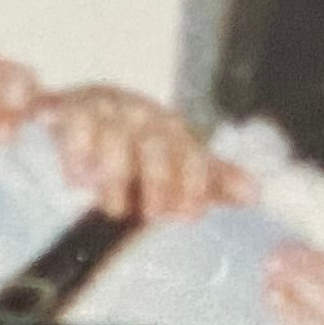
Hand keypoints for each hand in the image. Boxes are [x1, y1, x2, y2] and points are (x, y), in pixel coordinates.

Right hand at [41, 87, 253, 221]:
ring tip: (113, 208)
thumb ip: (209, 180)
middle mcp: (140, 113)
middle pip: (155, 142)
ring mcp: (104, 108)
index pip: (189, 150)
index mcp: (169, 127)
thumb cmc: (130, 153)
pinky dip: (76, 150)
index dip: (194, 182)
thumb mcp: (172, 167)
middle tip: (154, 215)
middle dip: (158, 179)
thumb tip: (255, 194)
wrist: (77, 116)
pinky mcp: (69, 108)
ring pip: (115, 136)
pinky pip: (75, 123)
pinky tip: (77, 181)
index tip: (189, 216)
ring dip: (116, 174)